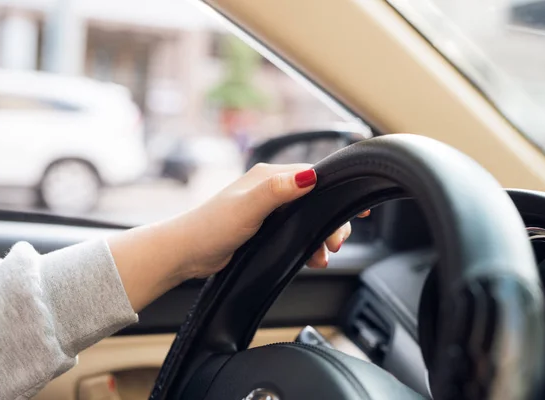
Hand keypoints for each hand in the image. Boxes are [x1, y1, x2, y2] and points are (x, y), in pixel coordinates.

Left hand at [181, 163, 368, 276]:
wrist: (188, 252)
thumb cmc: (212, 227)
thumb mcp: (248, 208)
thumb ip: (278, 192)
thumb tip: (309, 177)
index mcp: (269, 177)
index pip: (314, 176)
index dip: (336, 191)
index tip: (356, 208)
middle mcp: (271, 189)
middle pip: (315, 199)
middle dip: (330, 221)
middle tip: (335, 243)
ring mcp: (268, 208)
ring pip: (308, 217)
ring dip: (320, 236)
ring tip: (323, 256)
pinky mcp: (265, 227)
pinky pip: (296, 231)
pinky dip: (308, 244)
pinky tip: (311, 258)